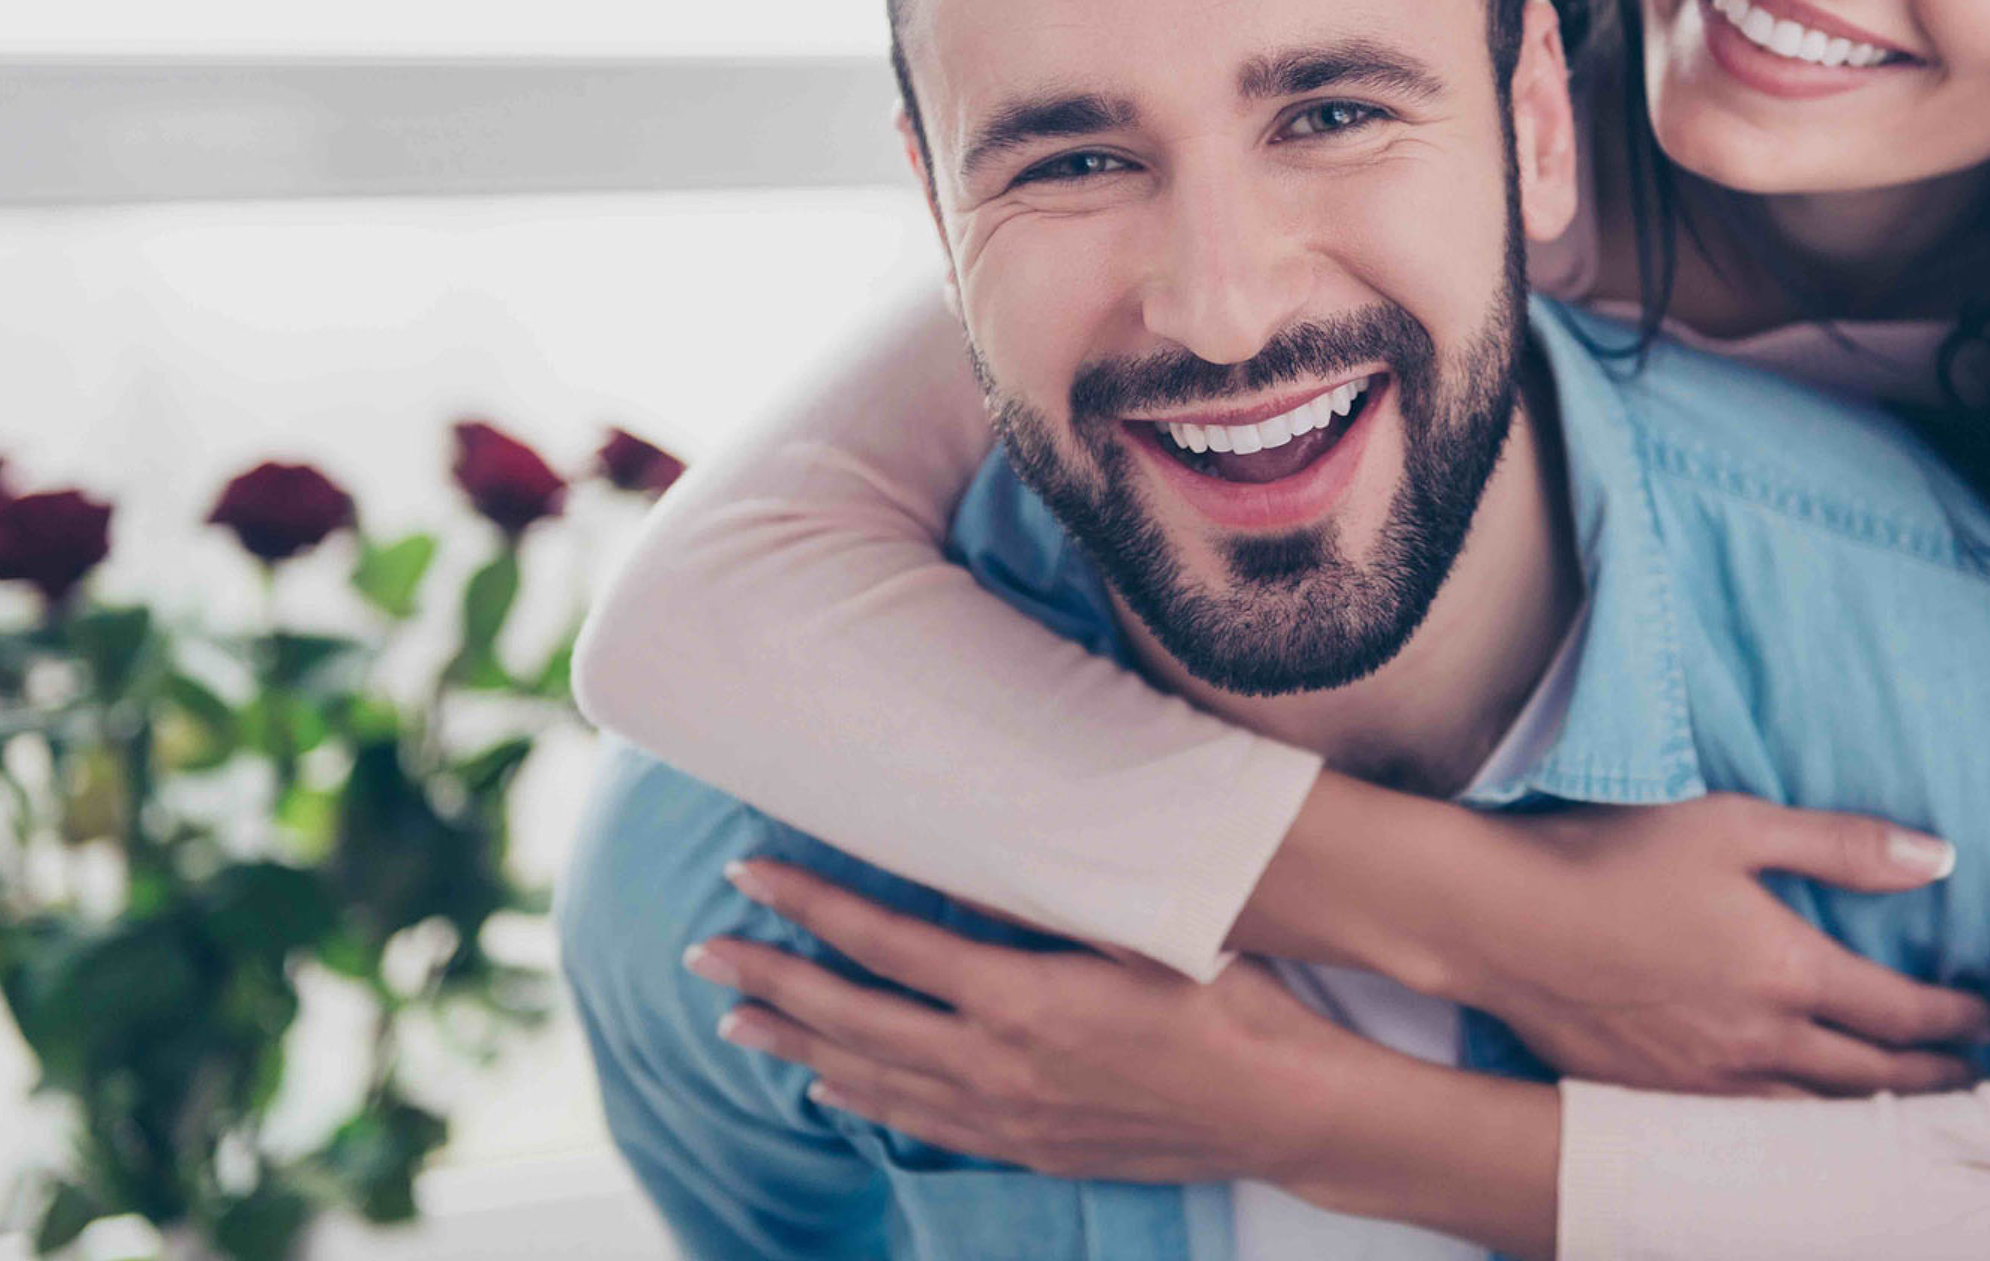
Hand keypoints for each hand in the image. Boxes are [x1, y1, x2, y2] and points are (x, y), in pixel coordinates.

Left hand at [686, 857, 1379, 1188]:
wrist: (1284, 1108)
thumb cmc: (1228, 1000)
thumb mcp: (1145, 927)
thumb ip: (1053, 894)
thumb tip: (974, 840)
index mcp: (1021, 998)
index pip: (886, 944)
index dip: (811, 907)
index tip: (750, 875)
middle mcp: (998, 1065)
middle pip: (855, 1018)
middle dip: (773, 979)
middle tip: (705, 951)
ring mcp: (1009, 1117)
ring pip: (875, 1079)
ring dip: (799, 1043)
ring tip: (737, 1019)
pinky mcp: (1031, 1149)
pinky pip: (922, 1124)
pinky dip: (865, 1099)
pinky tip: (831, 1085)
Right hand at [1255, 784, 1989, 1096]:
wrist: (1501, 921)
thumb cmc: (1614, 856)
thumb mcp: (1732, 824)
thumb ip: (1840, 844)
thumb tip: (1939, 860)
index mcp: (1788, 972)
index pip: (1899, 1013)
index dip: (1954, 1018)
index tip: (1986, 1018)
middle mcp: (1759, 1044)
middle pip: (1872, 1081)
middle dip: (1932, 1081)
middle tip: (1971, 1081)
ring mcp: (1705, 1086)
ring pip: (1815, 1125)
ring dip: (1871, 1123)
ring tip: (1907, 1121)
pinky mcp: (1655, 1104)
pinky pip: (1748, 1141)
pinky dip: (1797, 1143)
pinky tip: (1802, 1134)